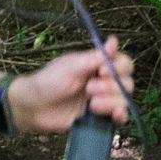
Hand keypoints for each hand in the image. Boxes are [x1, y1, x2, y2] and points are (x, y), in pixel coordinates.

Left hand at [5, 36, 135, 131]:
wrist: (33, 107)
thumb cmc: (48, 81)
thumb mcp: (71, 66)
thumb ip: (95, 57)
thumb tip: (114, 41)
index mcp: (98, 65)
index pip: (124, 63)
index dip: (118, 68)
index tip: (100, 71)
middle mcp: (104, 82)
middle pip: (127, 82)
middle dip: (112, 86)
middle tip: (89, 88)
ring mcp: (103, 100)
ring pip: (124, 99)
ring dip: (111, 101)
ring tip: (92, 104)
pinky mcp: (99, 118)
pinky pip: (119, 118)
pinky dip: (120, 116)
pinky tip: (114, 115)